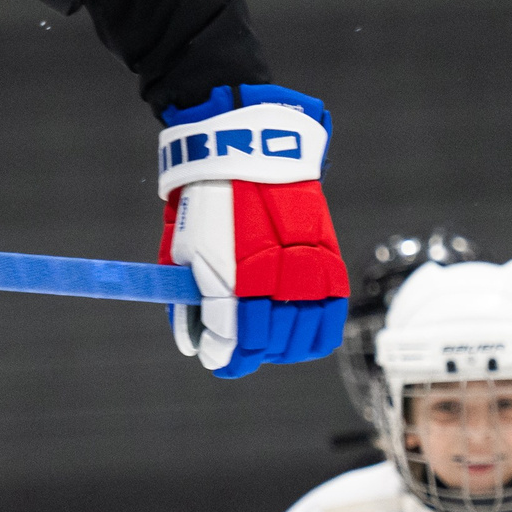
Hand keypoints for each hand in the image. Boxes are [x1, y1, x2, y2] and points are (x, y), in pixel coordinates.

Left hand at [158, 85, 348, 378]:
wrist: (249, 151)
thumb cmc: (206, 201)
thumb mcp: (181, 249)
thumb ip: (186, 300)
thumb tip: (192, 344)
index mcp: (229, 277)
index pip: (230, 341)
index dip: (222, 358)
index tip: (215, 360)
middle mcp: (271, 277)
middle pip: (265, 342)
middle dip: (247, 356)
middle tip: (235, 355)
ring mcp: (305, 269)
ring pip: (300, 335)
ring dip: (281, 349)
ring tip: (266, 346)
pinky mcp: (329, 260)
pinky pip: (330, 313)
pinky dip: (315, 334)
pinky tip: (300, 340)